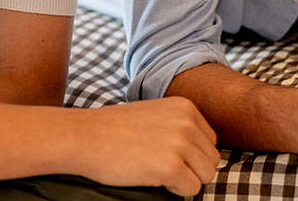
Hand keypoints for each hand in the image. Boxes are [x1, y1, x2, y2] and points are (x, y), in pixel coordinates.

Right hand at [77, 97, 219, 196]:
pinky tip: (153, 177)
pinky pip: (192, 189)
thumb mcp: (156, 115)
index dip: (191, 154)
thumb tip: (203, 154)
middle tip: (162, 166)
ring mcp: (180, 143)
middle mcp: (187, 122)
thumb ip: (181, 127)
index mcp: (185, 107)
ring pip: (206, 175)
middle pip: (211, 159)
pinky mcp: (171, 166)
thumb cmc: (116, 130)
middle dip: (191, 169)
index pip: (210, 141)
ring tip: (158, 171)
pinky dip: (176, 190)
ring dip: (186, 180)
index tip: (166, 153)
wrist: (85, 137)